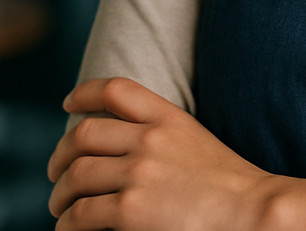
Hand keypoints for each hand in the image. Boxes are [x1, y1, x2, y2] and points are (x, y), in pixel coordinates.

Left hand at [47, 78, 305, 230]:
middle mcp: (150, 139)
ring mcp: (139, 174)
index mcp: (169, 118)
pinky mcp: (130, 211)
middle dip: (60, 153)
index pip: (116, 89)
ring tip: (61, 205)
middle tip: (56, 170)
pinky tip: (71, 227)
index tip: (68, 101)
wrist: (249, 211)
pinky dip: (67, 222)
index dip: (84, 92)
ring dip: (59, 194)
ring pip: (75, 175)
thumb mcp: (195, 140)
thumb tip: (121, 145)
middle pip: (83, 133)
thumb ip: (161, 135)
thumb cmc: (227, 184)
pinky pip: (80, 214)